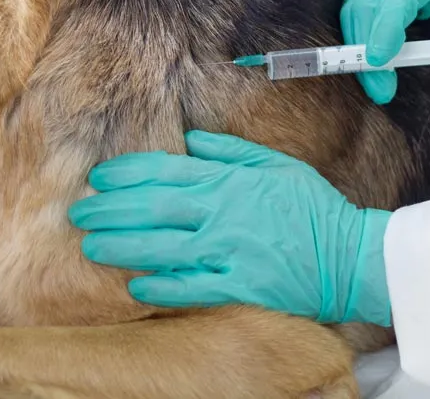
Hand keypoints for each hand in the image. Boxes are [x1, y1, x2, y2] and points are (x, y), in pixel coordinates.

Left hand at [68, 130, 392, 325]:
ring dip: (123, 247)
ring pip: (164, 247)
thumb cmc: (312, 208)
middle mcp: (224, 213)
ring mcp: (231, 251)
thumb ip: (230, 151)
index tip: (99, 178)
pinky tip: (136, 286)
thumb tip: (191, 141)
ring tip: (92, 248)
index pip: (167, 171)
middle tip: (79, 214)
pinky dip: (163, 286)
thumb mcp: (276, 166)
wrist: (350, 256)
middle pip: (155, 208)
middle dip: (111, 209)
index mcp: (230, 181)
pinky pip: (193, 288)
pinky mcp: (241, 286)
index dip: (127, 174)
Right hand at [341, 0, 429, 103]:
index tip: (380, 60)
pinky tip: (374, 67)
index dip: (385, 26)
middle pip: (366, 5)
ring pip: (355, 12)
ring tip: (378, 85)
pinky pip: (357, 16)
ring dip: (359, 50)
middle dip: (366, 49)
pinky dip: (360, 42)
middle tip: (382, 90)